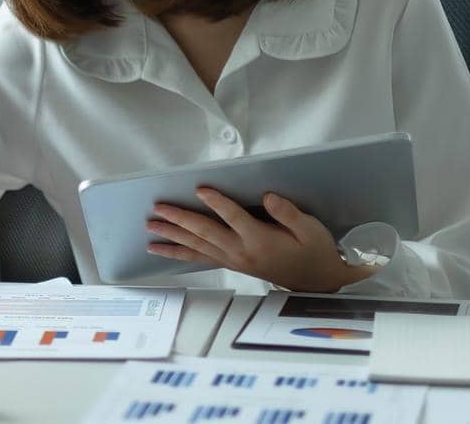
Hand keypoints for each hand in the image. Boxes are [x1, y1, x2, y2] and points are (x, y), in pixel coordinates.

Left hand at [146, 188, 368, 292]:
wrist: (318, 282)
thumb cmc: (315, 251)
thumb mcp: (311, 230)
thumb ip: (288, 213)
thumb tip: (268, 196)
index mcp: (261, 240)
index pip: (234, 217)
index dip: (217, 202)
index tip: (200, 188)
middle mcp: (242, 251)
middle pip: (205, 232)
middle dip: (180, 219)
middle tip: (158, 208)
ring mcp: (233, 259)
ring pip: (197, 246)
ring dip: (172, 237)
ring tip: (151, 229)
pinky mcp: (231, 263)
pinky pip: (200, 258)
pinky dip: (179, 252)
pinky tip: (162, 249)